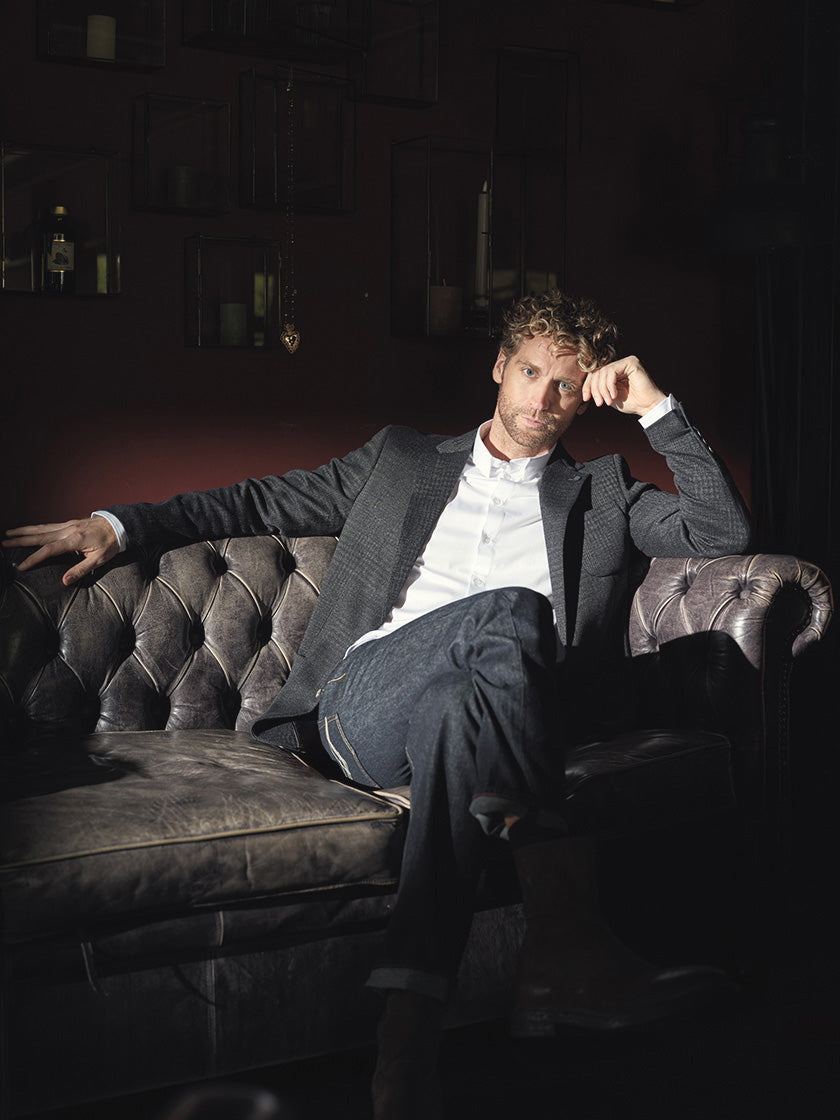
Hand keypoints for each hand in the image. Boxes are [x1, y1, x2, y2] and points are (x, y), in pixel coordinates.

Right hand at [2, 517, 118, 585]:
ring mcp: (67, 525)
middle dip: (20, 540)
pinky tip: (27, 530)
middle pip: (40, 536)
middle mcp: (67, 530)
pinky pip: (48, 526)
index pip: (49, 550)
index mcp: (75, 540)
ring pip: (41, 528)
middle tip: (4, 543)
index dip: (34, 558)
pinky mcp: (68, 523)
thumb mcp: (99, 559)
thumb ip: (81, 570)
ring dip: (24, 531)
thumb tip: (65, 581)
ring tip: (9, 533)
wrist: (118, 525)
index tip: (22, 566)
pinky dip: (35, 528)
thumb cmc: (110, 543)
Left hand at [581, 356, 666, 416]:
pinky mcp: (631, 362)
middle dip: (595, 389)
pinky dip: (610, 385)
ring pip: (603, 372)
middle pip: (597, 372)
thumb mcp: (608, 396)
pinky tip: (614, 395)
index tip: (586, 399)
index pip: (594, 374)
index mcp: (613, 371)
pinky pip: (612, 371)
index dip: (587, 386)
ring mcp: (625, 361)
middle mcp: (619, 364)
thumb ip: (598, 389)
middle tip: (599, 403)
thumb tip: (582, 387)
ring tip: (608, 401)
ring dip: (603, 389)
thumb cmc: (631, 403)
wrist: (648, 406)